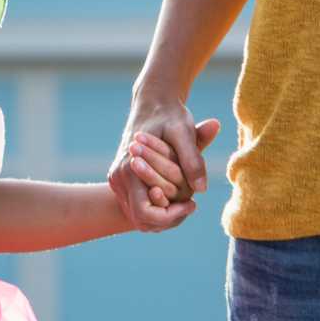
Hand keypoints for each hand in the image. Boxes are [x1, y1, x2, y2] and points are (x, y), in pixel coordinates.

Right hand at [109, 102, 222, 233]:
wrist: (152, 102)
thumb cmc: (170, 116)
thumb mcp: (183, 133)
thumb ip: (191, 160)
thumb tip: (201, 189)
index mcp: (129, 169)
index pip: (145, 212)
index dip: (170, 215)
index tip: (192, 204)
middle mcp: (119, 177)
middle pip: (141, 218)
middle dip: (168, 217)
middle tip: (191, 205)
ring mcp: (117, 179)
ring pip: (139, 214)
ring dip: (163, 213)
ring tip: (185, 202)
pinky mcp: (122, 179)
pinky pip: (138, 204)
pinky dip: (157, 205)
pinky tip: (175, 197)